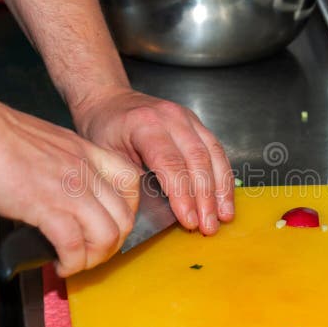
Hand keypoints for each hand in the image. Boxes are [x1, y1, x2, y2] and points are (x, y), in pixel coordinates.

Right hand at [0, 99, 139, 276]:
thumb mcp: (40, 143)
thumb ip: (57, 165)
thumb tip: (53, 193)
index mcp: (83, 150)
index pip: (130, 180)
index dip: (127, 209)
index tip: (111, 222)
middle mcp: (84, 169)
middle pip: (124, 215)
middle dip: (114, 242)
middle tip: (92, 252)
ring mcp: (69, 189)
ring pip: (108, 235)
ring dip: (95, 257)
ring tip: (76, 263)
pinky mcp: (47, 208)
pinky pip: (75, 246)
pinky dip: (71, 263)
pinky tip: (59, 265)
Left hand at [71, 86, 234, 234]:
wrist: (108, 99)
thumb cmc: (103, 128)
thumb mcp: (106, 156)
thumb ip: (131, 181)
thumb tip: (155, 213)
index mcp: (145, 124)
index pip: (170, 163)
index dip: (182, 195)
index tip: (189, 221)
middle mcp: (171, 118)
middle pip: (197, 159)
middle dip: (206, 198)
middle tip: (208, 227)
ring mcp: (188, 118)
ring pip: (213, 155)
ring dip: (221, 189)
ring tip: (223, 217)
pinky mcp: (197, 124)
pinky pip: (217, 151)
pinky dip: (223, 177)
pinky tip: (224, 199)